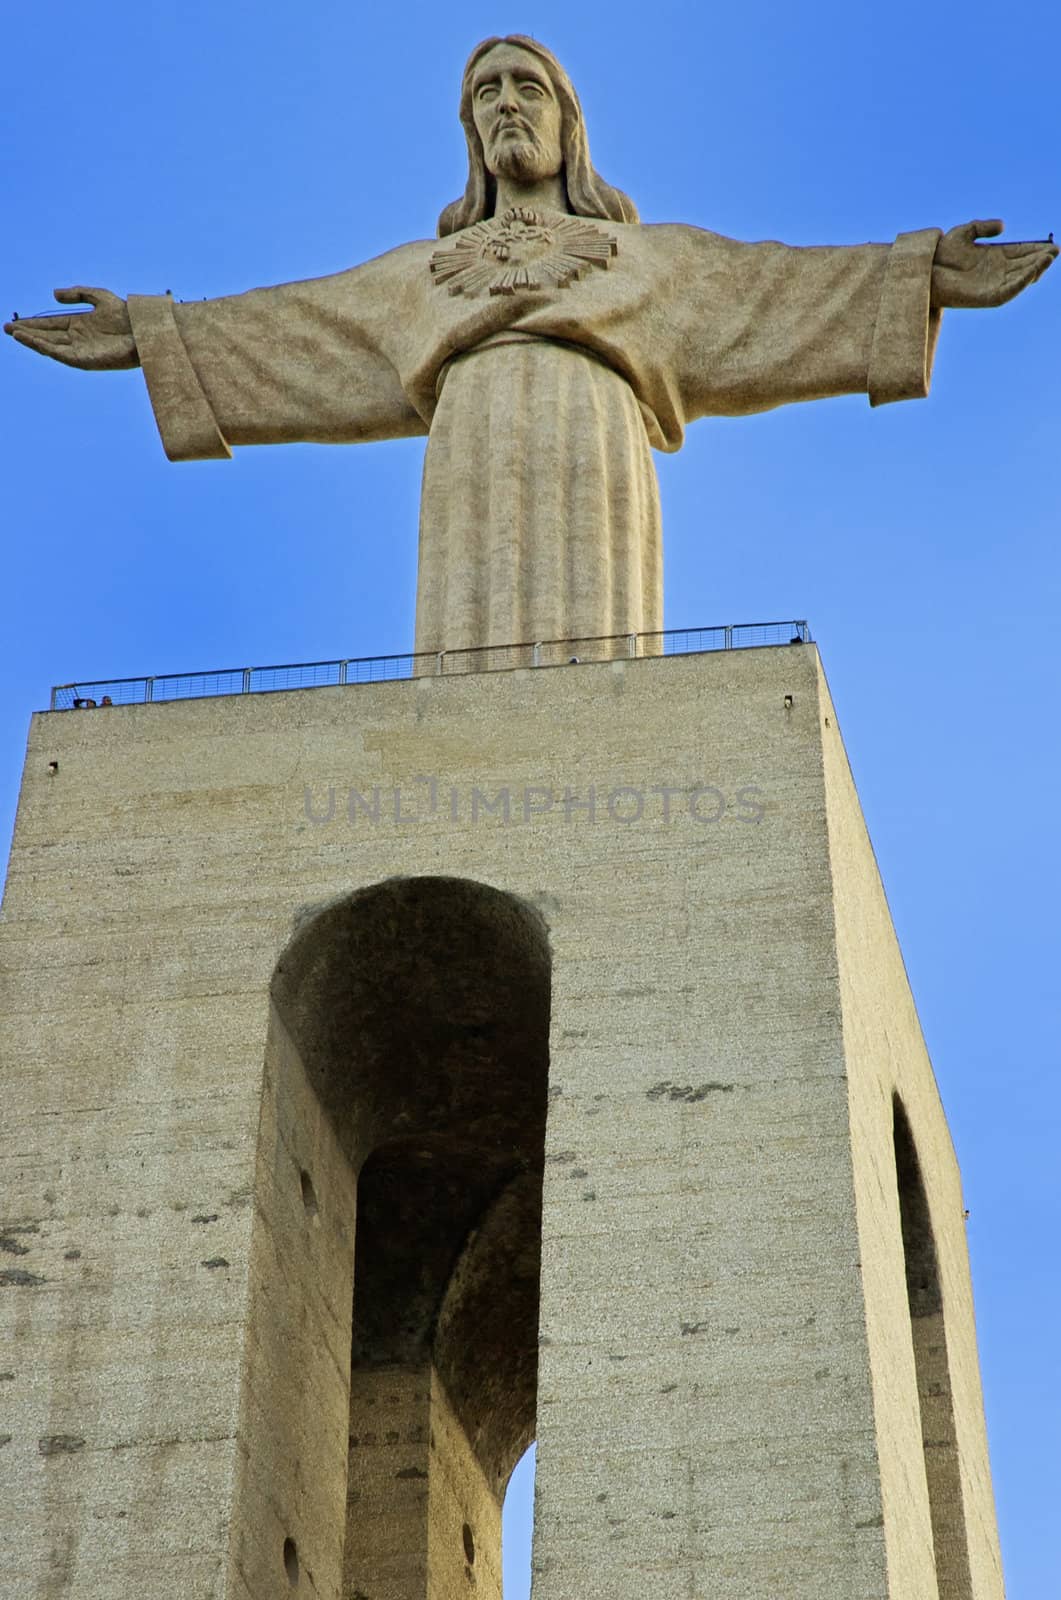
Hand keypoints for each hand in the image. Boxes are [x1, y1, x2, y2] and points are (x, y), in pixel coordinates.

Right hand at [4, 287, 137, 369]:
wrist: (142, 330)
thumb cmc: (126, 314)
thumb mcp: (99, 296)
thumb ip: (77, 293)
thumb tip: (54, 295)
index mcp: (79, 324)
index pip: (50, 324)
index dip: (33, 323)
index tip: (16, 322)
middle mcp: (77, 338)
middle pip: (46, 335)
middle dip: (27, 332)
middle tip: (6, 328)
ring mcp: (80, 350)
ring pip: (49, 345)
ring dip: (31, 340)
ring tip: (14, 333)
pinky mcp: (84, 360)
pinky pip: (59, 354)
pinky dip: (43, 348)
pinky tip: (31, 341)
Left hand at [931, 220, 1056, 308]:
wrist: (925, 271)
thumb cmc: (941, 253)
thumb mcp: (964, 233)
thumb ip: (982, 227)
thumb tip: (1003, 226)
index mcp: (995, 257)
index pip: (1022, 252)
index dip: (1037, 249)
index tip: (1052, 244)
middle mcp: (997, 272)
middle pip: (1025, 265)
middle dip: (1041, 258)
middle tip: (1056, 250)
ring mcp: (993, 285)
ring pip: (1021, 278)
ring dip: (1036, 269)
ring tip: (1049, 258)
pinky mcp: (987, 297)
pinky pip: (1009, 291)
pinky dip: (1021, 282)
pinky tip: (1032, 271)